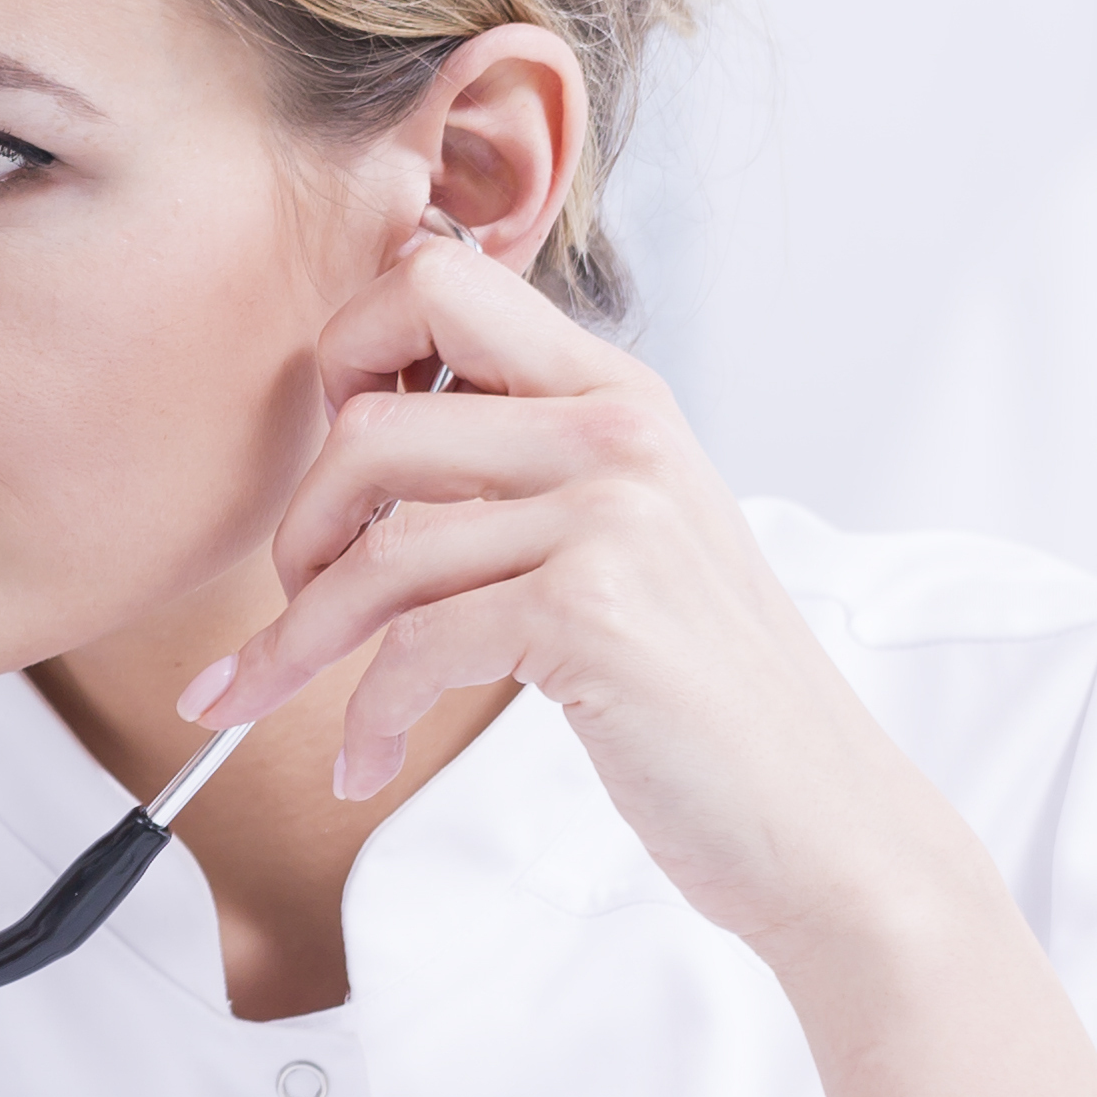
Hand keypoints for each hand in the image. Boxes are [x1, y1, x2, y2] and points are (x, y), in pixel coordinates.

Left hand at [176, 221, 987, 948]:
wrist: (821, 815)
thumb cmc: (698, 690)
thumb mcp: (625, 538)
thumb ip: (521, 467)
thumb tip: (358, 430)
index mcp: (617, 394)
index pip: (436, 281)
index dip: (343, 356)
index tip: (331, 462)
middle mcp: (617, 432)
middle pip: (367, 421)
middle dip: (298, 528)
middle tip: (299, 604)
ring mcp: (610, 516)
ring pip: (374, 548)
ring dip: (299, 640)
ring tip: (276, 696)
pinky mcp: (590, 611)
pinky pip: (412, 647)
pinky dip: (366, 716)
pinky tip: (363, 763)